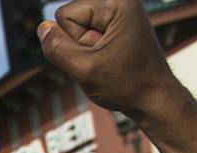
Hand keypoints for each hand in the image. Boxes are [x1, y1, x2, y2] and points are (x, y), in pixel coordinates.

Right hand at [38, 0, 183, 120]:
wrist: (154, 98)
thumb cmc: (127, 84)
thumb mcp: (84, 69)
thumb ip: (56, 48)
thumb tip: (43, 28)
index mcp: (117, 4)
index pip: (65, 15)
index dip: (75, 42)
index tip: (100, 55)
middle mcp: (120, 3)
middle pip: (70, 18)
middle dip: (80, 44)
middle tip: (105, 60)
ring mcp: (119, 13)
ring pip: (77, 29)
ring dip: (86, 50)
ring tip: (109, 61)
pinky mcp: (118, 25)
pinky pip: (87, 35)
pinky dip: (93, 51)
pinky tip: (110, 59)